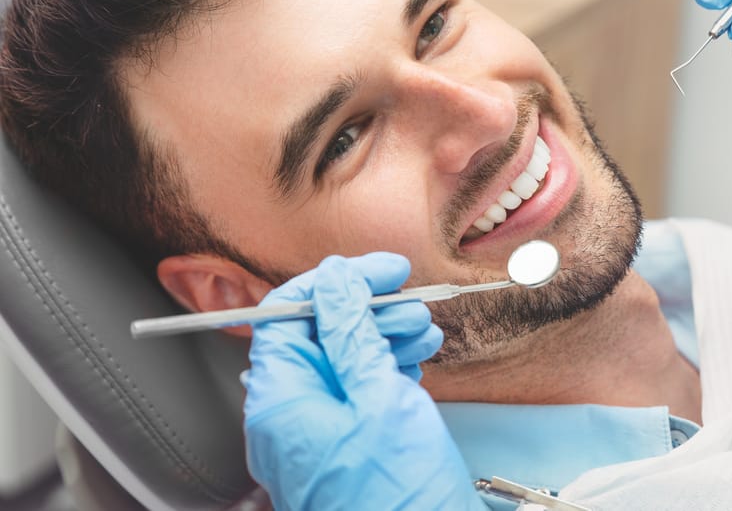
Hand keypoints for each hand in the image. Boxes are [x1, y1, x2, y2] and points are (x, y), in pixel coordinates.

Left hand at [242, 253, 484, 510]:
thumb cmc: (396, 496)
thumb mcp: (378, 396)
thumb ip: (351, 332)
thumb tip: (334, 280)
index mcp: (281, 400)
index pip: (286, 314)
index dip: (335, 282)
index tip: (379, 270)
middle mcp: (292, 416)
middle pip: (318, 335)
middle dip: (367, 310)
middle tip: (411, 301)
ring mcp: (319, 433)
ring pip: (344, 361)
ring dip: (384, 336)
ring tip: (424, 331)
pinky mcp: (347, 445)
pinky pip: (358, 391)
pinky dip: (388, 368)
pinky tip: (417, 361)